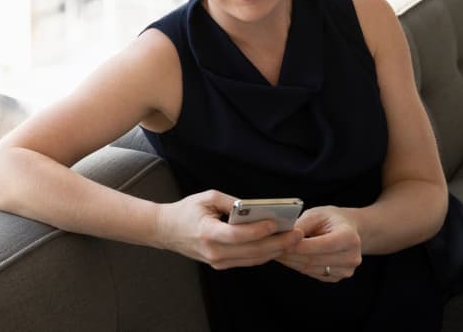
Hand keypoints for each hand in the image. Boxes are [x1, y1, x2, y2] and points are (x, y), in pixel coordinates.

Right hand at [158, 190, 303, 269]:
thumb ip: (232, 202)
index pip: (237, 235)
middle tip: (297, 234)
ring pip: (253, 259)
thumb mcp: (207, 197)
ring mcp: (217, 261)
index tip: (275, 223)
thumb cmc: (186, 210)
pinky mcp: (220, 265)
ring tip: (293, 240)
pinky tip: (277, 245)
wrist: (166, 230)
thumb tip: (257, 208)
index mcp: (207, 232)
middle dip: (278, 243)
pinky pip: (247, 261)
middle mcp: (213, 251)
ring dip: (275, 251)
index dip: (258, 231)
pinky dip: (264, 254)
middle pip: (252, 251)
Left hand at [277, 205, 362, 282]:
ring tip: (274, 252)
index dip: (299, 245)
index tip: (280, 242)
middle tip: (271, 247)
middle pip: (314, 258)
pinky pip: (312, 273)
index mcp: (349, 238)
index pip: (321, 245)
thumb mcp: (317, 214)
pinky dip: (297, 266)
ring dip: (291, 261)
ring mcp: (346, 270)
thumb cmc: (330, 219)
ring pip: (311, 268)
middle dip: (291, 254)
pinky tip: (286, 258)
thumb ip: (302, 224)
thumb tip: (285, 234)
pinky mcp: (337, 277)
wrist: (347, 230)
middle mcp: (351, 257)